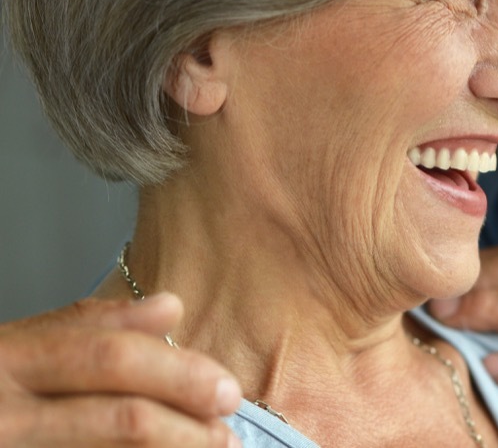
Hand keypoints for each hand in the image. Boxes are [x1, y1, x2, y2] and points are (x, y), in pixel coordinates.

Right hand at [0, 294, 241, 446]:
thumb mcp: (10, 347)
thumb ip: (86, 328)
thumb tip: (170, 309)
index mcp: (6, 359)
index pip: (109, 359)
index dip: (177, 373)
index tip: (226, 389)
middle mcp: (3, 412)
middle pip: (117, 416)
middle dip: (185, 427)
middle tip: (228, 433)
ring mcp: (7, 447)